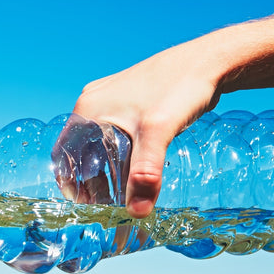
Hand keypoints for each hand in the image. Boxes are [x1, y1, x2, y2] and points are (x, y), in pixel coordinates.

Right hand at [70, 38, 225, 217]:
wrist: (209, 61)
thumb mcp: (158, 134)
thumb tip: (137, 213)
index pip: (64, 155)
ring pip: (98, 143)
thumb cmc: (180, 88)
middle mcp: (94, 102)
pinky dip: (119, 154)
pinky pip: (113, 133)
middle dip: (90, 180)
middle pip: (80, 151)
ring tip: (121, 191)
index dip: (70, 183)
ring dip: (105, 168)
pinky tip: (135, 166)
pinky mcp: (128, 100)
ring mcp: (111, 99)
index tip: (84, 206)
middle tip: (106, 204)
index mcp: (88, 109)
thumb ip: (145, 174)